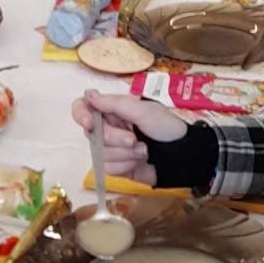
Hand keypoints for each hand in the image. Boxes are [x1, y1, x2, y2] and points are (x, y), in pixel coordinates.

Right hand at [73, 90, 189, 180]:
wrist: (182, 155)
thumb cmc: (165, 127)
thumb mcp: (142, 110)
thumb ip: (114, 104)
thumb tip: (88, 95)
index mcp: (113, 110)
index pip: (83, 108)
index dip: (81, 115)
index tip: (91, 123)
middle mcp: (109, 127)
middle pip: (91, 134)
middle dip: (114, 139)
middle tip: (133, 139)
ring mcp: (112, 148)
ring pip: (100, 154)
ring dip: (124, 154)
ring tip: (143, 150)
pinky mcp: (118, 166)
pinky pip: (108, 168)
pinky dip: (125, 165)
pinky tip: (139, 161)